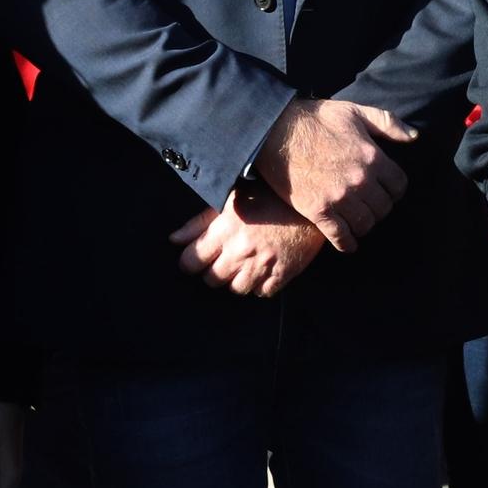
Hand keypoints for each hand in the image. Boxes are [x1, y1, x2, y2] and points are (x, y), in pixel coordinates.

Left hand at [170, 190, 324, 296]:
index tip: (198, 258)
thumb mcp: (232, 199)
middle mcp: (240, 251)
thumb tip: (174, 240)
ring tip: (245, 266)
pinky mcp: (284, 273)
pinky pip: (263, 293)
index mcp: (224, 231)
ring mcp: (263, 264)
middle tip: (224, 260)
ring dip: (237, 280)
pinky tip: (264, 271)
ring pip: (236, 290)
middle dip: (214, 271)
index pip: (190, 262)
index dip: (191, 261)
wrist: (314, 199)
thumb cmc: (271, 195)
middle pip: (212, 279)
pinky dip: (261, 286)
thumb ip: (200, 221)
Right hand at [252, 98, 411, 252]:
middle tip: (373, 207)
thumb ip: (389, 124)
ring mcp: (338, 198)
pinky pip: (340, 235)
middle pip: (384, 207)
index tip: (388, 191)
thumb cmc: (316, 119)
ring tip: (360, 221)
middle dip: (381, 208)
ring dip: (365, 225)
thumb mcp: (357, 112)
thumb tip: (414, 137)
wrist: (274, 131)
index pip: (399, 186)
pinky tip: (349, 244)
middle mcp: (360, 181)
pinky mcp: (317, 211)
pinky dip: (347, 243)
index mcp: (373, 158)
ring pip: (365, 224)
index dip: (396, 190)